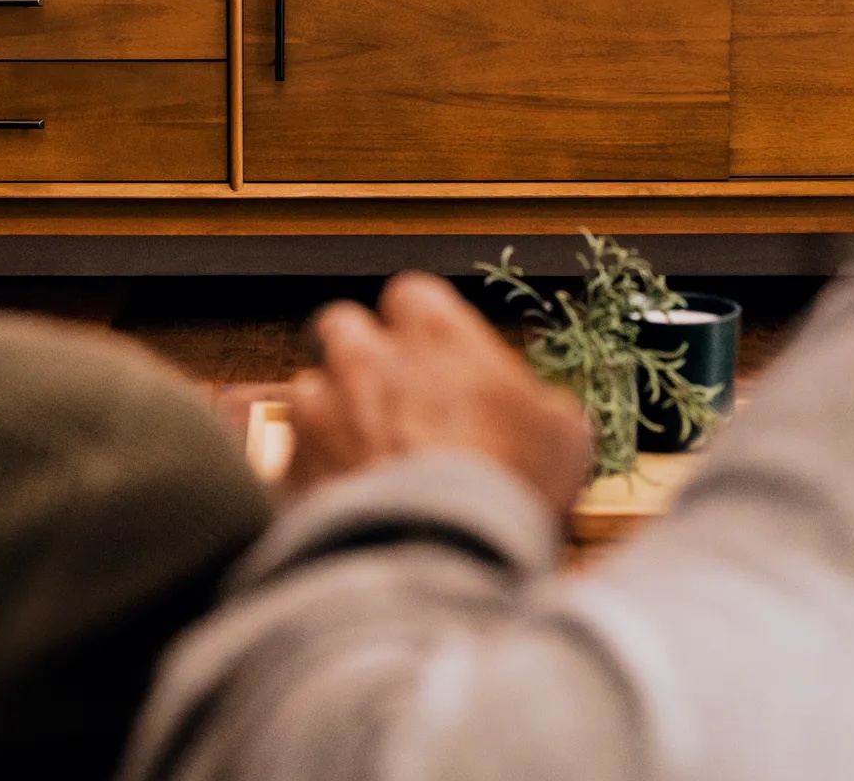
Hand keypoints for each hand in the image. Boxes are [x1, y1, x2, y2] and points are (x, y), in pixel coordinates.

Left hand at [287, 272, 592, 517]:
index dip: (422, 328)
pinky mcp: (292, 468)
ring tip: (363, 458)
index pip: (412, 296)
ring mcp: (320, 411)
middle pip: (342, 326)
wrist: (440, 558)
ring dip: (330, 416)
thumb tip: (541, 415)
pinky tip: (344, 502)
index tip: (438, 357)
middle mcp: (367, 356)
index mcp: (433, 331)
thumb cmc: (507, 484)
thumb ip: (536, 404)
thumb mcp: (562, 434)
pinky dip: (311, 474)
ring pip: (308, 391)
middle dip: (358, 354)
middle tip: (387, 396)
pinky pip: (291, 459)